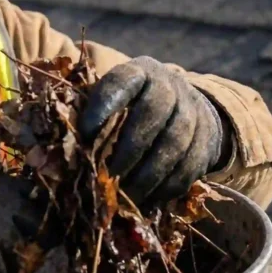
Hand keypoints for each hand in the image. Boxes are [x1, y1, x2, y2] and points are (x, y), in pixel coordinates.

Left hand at [79, 56, 224, 204]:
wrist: (186, 107)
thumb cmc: (133, 107)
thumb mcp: (114, 99)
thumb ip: (93, 115)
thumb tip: (64, 149)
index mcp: (140, 72)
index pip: (123, 81)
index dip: (105, 103)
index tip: (86, 130)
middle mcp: (170, 86)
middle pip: (152, 114)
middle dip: (127, 149)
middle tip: (106, 176)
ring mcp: (193, 112)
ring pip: (174, 143)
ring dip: (147, 175)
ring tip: (124, 195)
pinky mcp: (207, 141)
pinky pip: (189, 166)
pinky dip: (166, 187)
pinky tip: (147, 201)